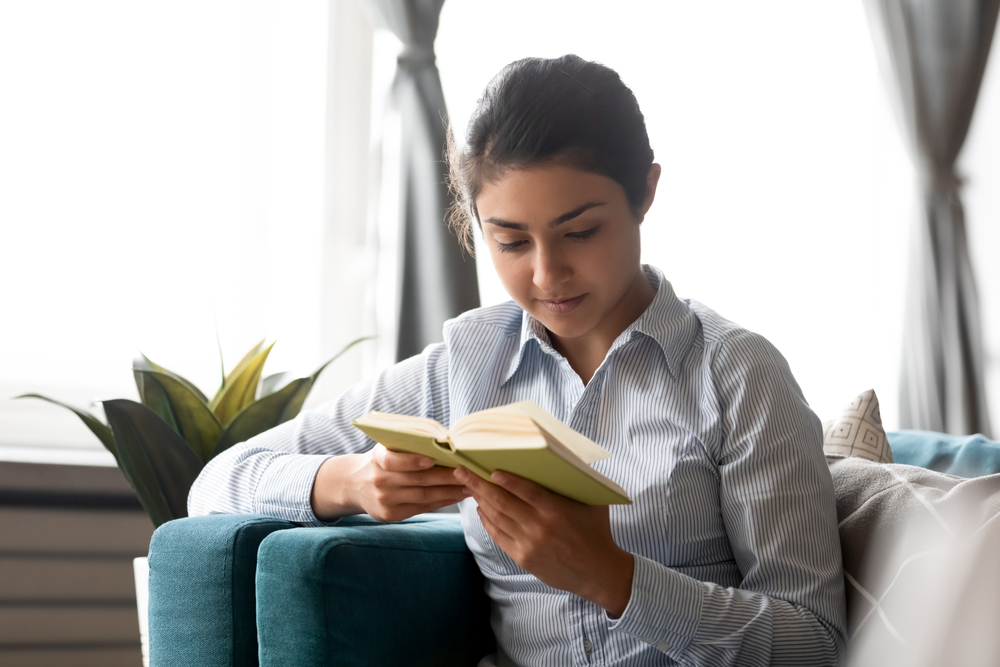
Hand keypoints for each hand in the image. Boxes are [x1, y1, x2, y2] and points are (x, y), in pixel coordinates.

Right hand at [311, 445, 469, 521]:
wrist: (354, 484)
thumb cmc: (380, 461)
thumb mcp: (385, 447)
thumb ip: (408, 446)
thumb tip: (444, 442)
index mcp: (378, 459)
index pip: (394, 460)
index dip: (413, 460)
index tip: (433, 458)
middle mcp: (380, 481)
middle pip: (417, 480)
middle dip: (446, 477)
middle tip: (468, 473)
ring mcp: (385, 500)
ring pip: (423, 496)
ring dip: (449, 491)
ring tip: (469, 486)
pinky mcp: (391, 515)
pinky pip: (421, 508)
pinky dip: (441, 502)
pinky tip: (456, 496)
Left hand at [455, 467, 633, 616]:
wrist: (598, 572)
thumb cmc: (596, 532)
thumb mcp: (592, 503)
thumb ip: (577, 483)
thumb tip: (567, 457)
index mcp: (558, 511)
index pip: (527, 491)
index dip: (508, 480)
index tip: (491, 470)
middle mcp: (540, 527)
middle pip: (503, 503)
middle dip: (480, 486)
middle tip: (462, 473)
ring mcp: (530, 544)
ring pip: (498, 518)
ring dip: (481, 501)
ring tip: (469, 487)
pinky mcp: (523, 558)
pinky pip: (499, 536)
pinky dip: (487, 522)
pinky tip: (481, 510)